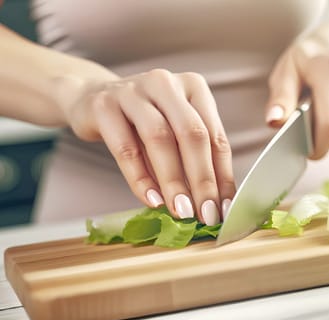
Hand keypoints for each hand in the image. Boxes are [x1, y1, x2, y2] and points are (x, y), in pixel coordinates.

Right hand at [60, 69, 234, 224]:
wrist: (92, 99)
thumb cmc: (143, 121)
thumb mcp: (174, 131)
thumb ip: (194, 158)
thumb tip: (215, 203)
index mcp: (194, 87)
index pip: (215, 137)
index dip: (223, 176)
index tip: (225, 208)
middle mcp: (166, 83)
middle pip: (192, 135)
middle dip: (202, 180)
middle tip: (206, 214)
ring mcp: (133, 91)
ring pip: (160, 139)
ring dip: (173, 181)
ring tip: (181, 211)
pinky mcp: (103, 106)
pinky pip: (126, 148)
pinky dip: (140, 179)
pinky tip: (152, 200)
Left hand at [265, 30, 328, 159]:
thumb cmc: (309, 56)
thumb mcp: (287, 68)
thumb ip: (280, 97)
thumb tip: (274, 122)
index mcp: (328, 68)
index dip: (317, 145)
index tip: (303, 151)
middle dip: (319, 142)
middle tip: (303, 137)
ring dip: (327, 134)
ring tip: (315, 115)